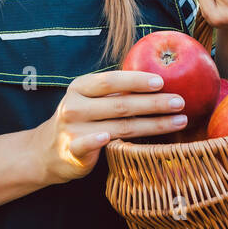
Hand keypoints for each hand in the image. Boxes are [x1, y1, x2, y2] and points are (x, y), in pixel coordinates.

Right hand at [30, 70, 190, 183]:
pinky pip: (87, 144)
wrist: (47, 150)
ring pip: (118, 126)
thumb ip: (115, 90)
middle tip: (180, 102)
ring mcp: (72, 128)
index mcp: (80, 87)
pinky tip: (110, 139)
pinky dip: (98, 141)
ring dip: (152, 125)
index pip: (111, 80)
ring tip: (179, 121)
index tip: (162, 81)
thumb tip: (159, 78)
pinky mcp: (72, 150)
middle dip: (153, 103)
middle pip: (120, 104)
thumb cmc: (82, 119)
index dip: (136, 80)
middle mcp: (75, 105)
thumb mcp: (91, 99)